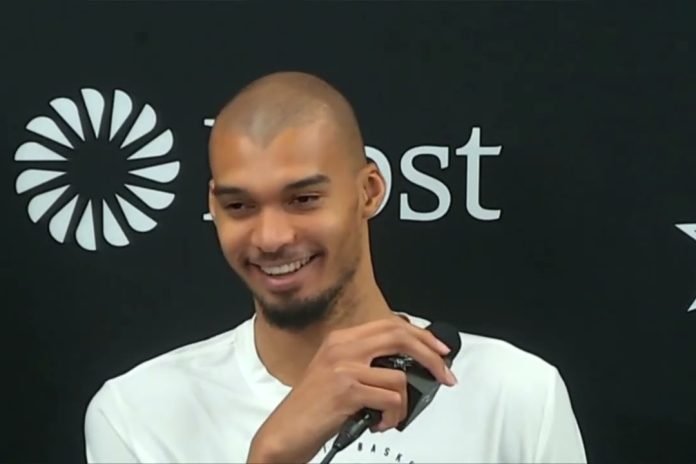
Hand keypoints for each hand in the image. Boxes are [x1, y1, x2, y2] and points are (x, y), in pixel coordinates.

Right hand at [246, 316, 456, 462]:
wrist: (284, 431)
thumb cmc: (313, 407)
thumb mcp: (338, 374)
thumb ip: (367, 363)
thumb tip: (409, 366)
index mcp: (341, 339)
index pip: (391, 325)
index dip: (421, 336)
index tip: (440, 351)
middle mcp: (342, 347)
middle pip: (400, 336)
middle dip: (430, 356)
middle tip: (444, 375)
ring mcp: (344, 367)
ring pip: (399, 376)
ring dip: (404, 404)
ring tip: (390, 417)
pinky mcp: (346, 390)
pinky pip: (391, 400)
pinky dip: (393, 417)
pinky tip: (379, 424)